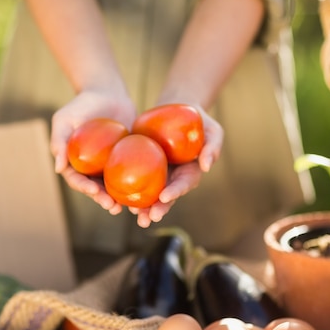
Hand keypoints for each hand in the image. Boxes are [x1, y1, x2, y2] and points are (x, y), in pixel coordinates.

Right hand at [50, 89, 135, 213]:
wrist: (107, 93)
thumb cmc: (81, 104)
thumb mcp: (65, 119)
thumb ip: (59, 141)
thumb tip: (58, 168)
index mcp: (74, 163)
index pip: (77, 180)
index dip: (84, 188)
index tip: (93, 192)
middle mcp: (92, 168)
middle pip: (96, 188)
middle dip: (103, 199)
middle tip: (113, 207)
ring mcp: (110, 165)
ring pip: (114, 186)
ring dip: (120, 199)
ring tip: (128, 209)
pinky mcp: (127, 159)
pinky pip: (132, 174)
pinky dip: (137, 184)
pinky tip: (146, 192)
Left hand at [129, 107, 223, 227]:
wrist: (179, 109)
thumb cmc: (200, 122)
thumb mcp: (213, 131)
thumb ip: (212, 147)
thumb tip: (206, 166)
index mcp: (189, 174)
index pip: (183, 185)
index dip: (175, 192)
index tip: (165, 198)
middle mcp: (172, 178)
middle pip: (164, 197)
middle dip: (157, 209)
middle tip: (147, 219)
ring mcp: (157, 173)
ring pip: (148, 193)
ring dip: (141, 206)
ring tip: (133, 214)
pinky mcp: (143, 165)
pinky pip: (135, 178)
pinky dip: (127, 188)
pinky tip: (117, 196)